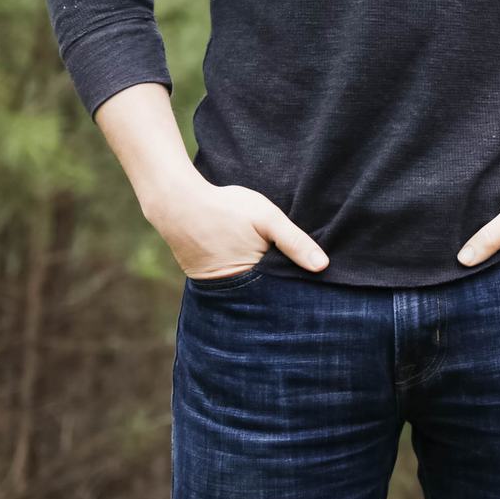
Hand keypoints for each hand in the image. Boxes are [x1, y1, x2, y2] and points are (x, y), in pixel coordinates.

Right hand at [141, 177, 329, 279]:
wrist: (176, 203)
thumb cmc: (225, 208)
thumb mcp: (267, 218)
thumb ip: (295, 242)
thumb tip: (323, 267)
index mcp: (253, 280)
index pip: (285, 292)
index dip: (299, 287)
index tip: (317, 287)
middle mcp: (234, 291)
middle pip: (268, 296)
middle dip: (282, 290)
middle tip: (304, 287)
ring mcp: (217, 289)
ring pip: (250, 292)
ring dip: (263, 286)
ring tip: (280, 278)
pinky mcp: (205, 281)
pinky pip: (232, 285)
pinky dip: (244, 279)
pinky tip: (255, 269)